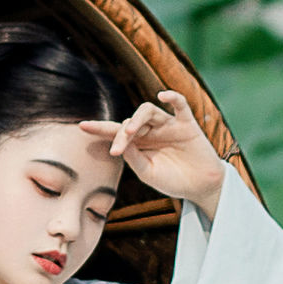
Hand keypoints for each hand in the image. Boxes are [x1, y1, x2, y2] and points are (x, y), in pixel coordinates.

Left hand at [103, 91, 228, 217]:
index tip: (82, 126)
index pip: (116, 131)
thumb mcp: (148, 174)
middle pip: (130, 122)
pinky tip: (162, 95)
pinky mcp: (187, 124)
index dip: (100, 128)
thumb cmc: (172, 181)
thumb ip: (134, 159)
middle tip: (116, 150)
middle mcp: (151, 130)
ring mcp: (169, 125)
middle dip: (120, 134)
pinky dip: (173, 97)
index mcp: (139, 143)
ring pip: (148, 111)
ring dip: (137, 119)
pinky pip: (180, 105)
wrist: (200, 187)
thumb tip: (121, 143)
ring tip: (130, 132)